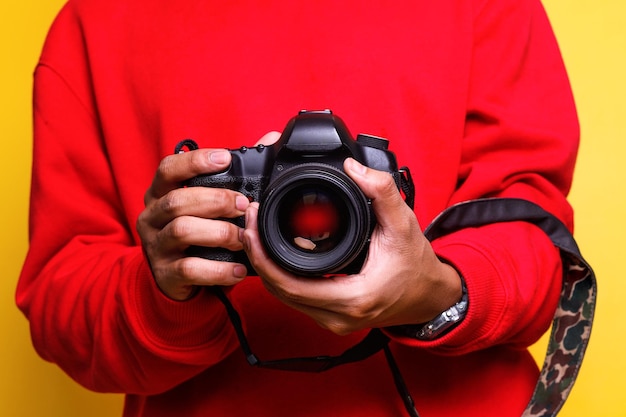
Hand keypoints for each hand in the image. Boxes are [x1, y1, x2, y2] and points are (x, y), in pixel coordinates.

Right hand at [136, 132, 279, 299]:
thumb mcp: (207, 204)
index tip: (225, 159)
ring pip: (182, 230)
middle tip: (244, 205)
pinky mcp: (164, 273)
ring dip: (219, 232)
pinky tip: (239, 270)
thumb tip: (270, 138)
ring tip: (243, 238)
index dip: (195, 161)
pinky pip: (190, 269)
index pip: (168, 168)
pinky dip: (218, 269)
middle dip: (216, 200)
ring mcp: (156, 245)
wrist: (176, 278)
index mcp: (160, 193)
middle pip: (177, 200)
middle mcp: (152, 216)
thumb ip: (235, 174)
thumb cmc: (197, 231)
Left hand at [242, 158, 461, 333]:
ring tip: (257, 233)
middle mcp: (337, 316)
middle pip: (278, 291)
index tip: (252, 225)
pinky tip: (276, 251)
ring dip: (266, 266)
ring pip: (284, 296)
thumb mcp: (404, 224)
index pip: (288, 285)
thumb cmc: (417, 265)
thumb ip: (382, 193)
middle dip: (257, 256)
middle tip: (249, 222)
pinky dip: (281, 275)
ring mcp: (332, 320)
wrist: (430, 296)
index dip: (262, 255)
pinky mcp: (330, 316)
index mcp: (352, 298)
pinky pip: (295, 298)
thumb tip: (355, 168)